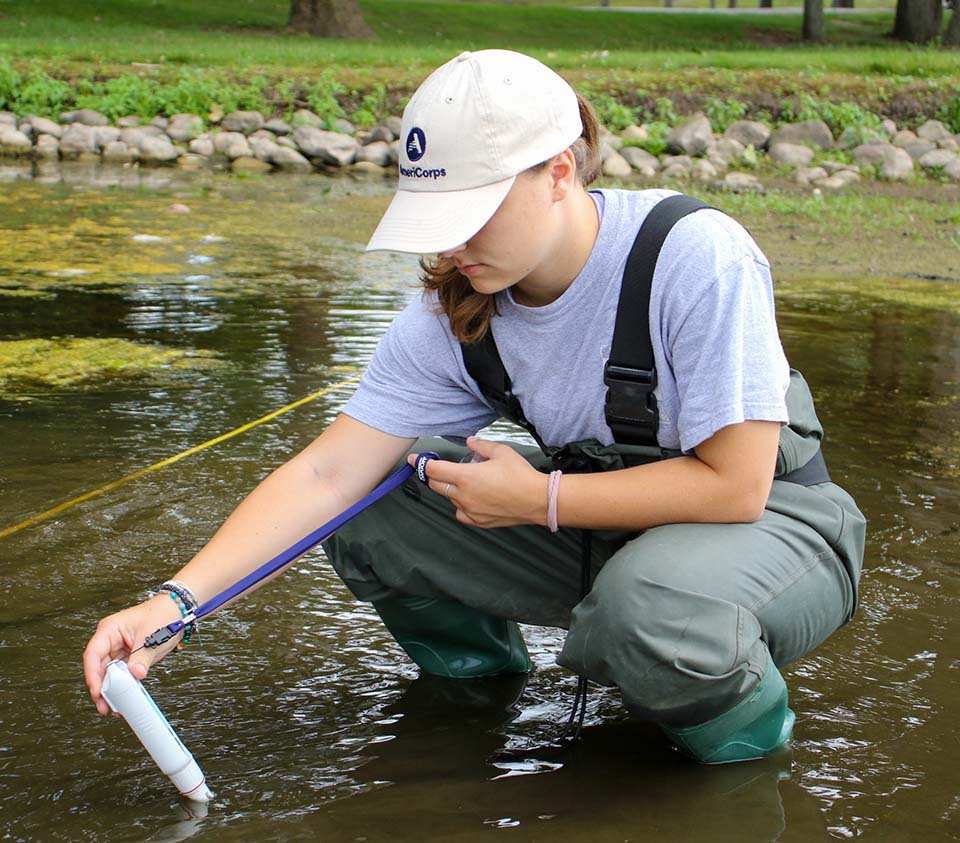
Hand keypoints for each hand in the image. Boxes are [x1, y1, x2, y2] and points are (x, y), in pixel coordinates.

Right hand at [83, 595, 182, 714]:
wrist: (178, 611)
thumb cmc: (162, 614)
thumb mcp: (152, 636)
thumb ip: (142, 657)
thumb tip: (135, 674)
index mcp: (110, 630)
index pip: (93, 654)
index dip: (92, 674)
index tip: (97, 690)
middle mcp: (111, 641)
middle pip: (98, 667)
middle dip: (100, 688)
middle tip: (104, 705)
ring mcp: (119, 650)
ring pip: (108, 674)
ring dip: (110, 690)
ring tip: (112, 707)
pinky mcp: (128, 658)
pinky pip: (121, 675)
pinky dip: (121, 686)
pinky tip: (123, 698)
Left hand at [409, 437, 547, 527]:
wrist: (538, 500)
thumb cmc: (521, 475)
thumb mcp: (501, 452)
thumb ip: (481, 445)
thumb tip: (471, 442)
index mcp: (466, 477)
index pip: (434, 470)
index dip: (422, 464)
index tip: (415, 460)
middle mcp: (463, 496)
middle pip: (437, 486)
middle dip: (434, 476)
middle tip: (439, 469)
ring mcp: (470, 511)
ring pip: (450, 499)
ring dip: (451, 490)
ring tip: (467, 482)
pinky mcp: (479, 521)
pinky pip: (461, 513)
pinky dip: (461, 506)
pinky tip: (471, 499)